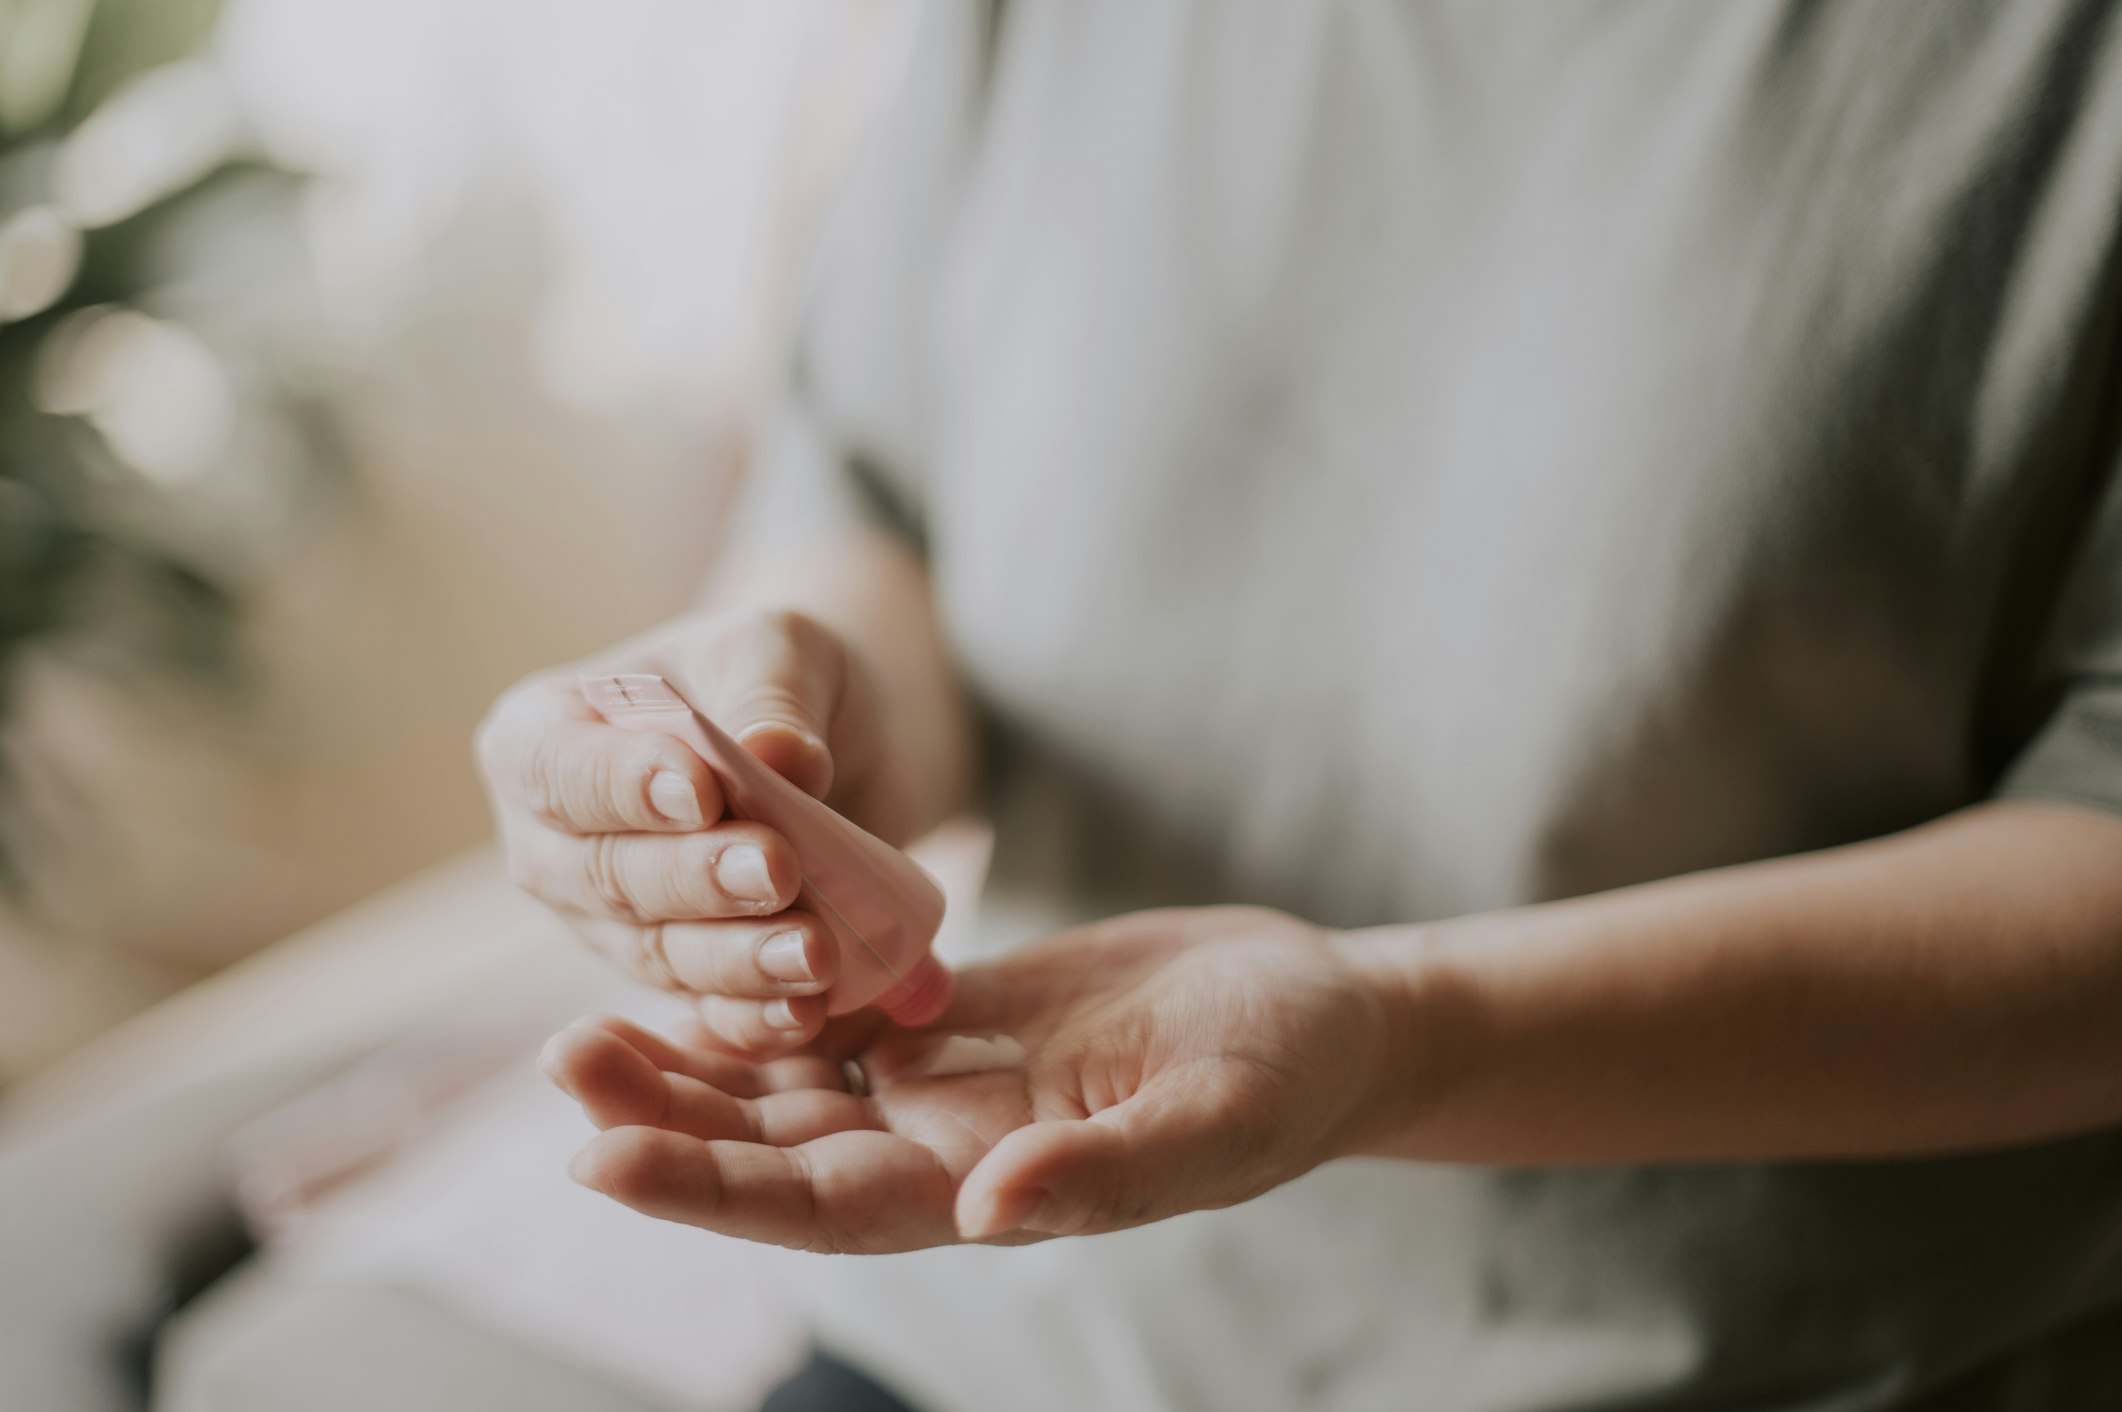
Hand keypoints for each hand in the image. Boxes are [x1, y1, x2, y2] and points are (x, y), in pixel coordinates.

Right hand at [477, 609, 917, 1051]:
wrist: (827, 738)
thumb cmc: (770, 677)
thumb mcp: (780, 652)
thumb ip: (773, 700)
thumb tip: (781, 756)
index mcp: (541, 735)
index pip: (563, 770)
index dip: (625, 787)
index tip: (700, 791)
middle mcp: (552, 842)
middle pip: (609, 876)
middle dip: (698, 879)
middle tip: (780, 868)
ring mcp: (604, 923)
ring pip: (659, 953)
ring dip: (737, 961)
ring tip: (814, 952)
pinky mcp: (671, 978)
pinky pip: (704, 1009)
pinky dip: (755, 1017)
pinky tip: (807, 1011)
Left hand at [539, 907, 1392, 1250]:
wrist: (1322, 1011)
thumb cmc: (1290, 1070)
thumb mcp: (1218, 1119)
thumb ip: (1110, 1171)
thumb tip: (990, 1213)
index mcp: (997, 1189)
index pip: (826, 1207)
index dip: (714, 1192)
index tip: (602, 1160)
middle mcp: (947, 1148)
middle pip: (777, 1148)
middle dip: (666, 1120)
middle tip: (563, 1064)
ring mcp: (946, 1082)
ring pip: (789, 1084)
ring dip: (691, 1064)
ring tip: (584, 1029)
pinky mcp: (955, 1015)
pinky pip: (836, 1011)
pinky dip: (762, 997)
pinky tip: (691, 964)